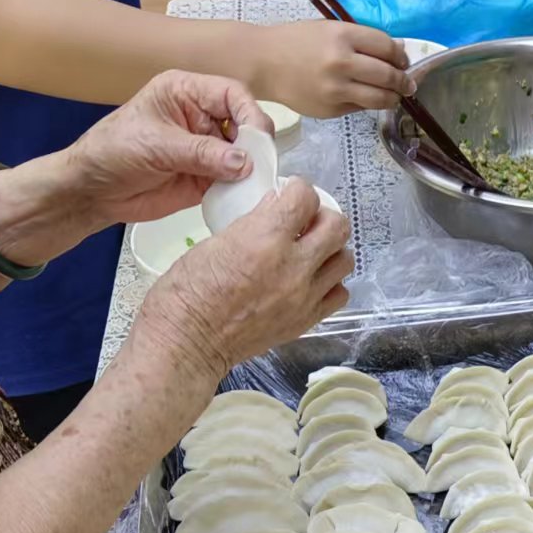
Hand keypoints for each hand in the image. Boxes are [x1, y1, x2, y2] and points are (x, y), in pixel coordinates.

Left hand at [58, 70, 271, 226]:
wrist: (93, 191)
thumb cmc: (112, 152)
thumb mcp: (155, 145)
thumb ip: (201, 153)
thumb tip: (244, 162)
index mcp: (186, 93)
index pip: (232, 94)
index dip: (250, 113)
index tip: (259, 139)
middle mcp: (202, 118)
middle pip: (245, 124)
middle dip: (255, 144)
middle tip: (258, 166)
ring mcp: (207, 149)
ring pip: (245, 154)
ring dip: (251, 169)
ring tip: (252, 184)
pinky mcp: (208, 177)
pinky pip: (235, 181)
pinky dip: (241, 189)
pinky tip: (241, 196)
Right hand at [138, 179, 352, 381]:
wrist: (188, 342)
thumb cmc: (188, 294)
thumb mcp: (214, 242)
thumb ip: (252, 223)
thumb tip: (275, 207)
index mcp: (264, 239)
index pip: (306, 197)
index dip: (299, 190)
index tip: (291, 195)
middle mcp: (292, 267)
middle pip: (337, 226)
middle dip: (323, 216)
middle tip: (307, 221)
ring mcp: (303, 296)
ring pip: (344, 260)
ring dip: (331, 250)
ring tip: (312, 251)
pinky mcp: (306, 320)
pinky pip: (339, 294)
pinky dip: (330, 283)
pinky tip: (312, 280)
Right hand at [249, 19, 413, 116]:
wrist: (263, 62)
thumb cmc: (296, 41)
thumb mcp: (329, 29)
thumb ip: (361, 39)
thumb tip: (396, 51)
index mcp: (342, 36)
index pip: (386, 47)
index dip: (401, 56)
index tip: (404, 60)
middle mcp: (341, 62)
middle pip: (388, 75)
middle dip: (404, 81)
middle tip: (408, 83)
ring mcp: (336, 89)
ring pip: (379, 98)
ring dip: (393, 98)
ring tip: (395, 96)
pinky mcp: (330, 109)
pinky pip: (359, 108)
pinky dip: (367, 103)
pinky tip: (364, 97)